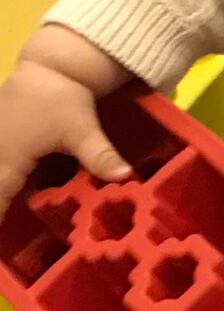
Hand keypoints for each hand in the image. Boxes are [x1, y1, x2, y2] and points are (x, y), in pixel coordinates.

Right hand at [0, 39, 132, 224]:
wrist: (51, 65)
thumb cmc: (62, 97)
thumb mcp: (81, 128)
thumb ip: (99, 155)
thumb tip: (124, 177)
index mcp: (9, 159)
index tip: (1, 246)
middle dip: (0, 208)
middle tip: (6, 242)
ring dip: (3, 194)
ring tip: (10, 222)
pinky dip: (5, 181)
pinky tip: (13, 192)